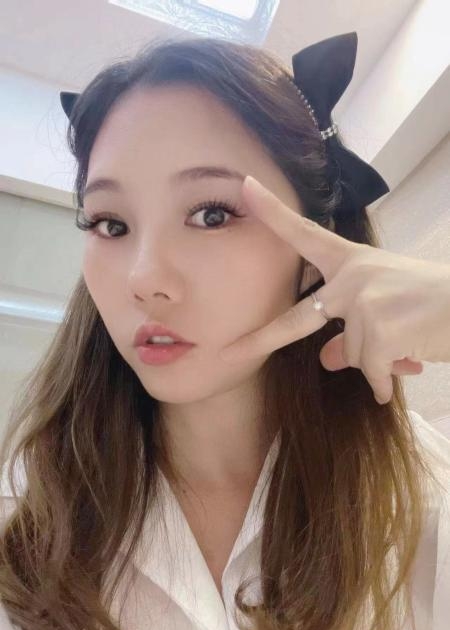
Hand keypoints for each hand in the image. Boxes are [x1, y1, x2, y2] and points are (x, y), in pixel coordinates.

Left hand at [219, 175, 449, 404]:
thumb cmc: (432, 305)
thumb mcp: (387, 311)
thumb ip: (351, 334)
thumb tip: (325, 359)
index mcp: (353, 262)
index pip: (306, 235)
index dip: (273, 213)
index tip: (245, 187)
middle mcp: (354, 277)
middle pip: (301, 318)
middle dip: (263, 338)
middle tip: (231, 352)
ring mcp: (366, 302)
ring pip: (352, 355)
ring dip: (377, 365)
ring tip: (407, 351)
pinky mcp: (381, 329)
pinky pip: (371, 371)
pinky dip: (385, 383)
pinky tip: (401, 379)